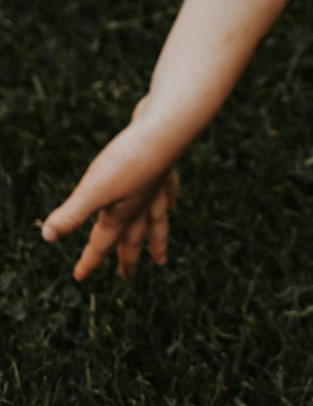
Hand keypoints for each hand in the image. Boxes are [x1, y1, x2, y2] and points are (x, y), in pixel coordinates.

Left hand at [41, 99, 182, 280]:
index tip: (79, 277)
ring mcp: (155, 188)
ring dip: (156, 241)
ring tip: (159, 258)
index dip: (89, 261)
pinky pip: (167, 191)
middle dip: (127, 259)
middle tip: (126, 276)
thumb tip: (48, 236)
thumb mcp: (94, 189)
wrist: (165, 128)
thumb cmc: (130, 160)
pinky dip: (169, 200)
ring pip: (156, 221)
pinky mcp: (163, 168)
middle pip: (132, 239)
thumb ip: (72, 214)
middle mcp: (140, 206)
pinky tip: (172, 202)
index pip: (102, 244)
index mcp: (122, 215)